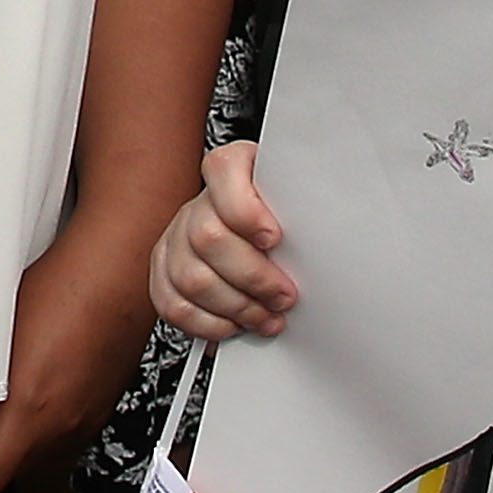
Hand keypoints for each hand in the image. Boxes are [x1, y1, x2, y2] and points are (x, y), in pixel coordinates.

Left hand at [0, 220, 160, 491]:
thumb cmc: (66, 285)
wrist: (117, 264)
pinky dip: (46, 418)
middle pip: (14, 470)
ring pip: (41, 453)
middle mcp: (66, 425)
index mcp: (34, 411)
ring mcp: (89, 416)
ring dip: (18, 434)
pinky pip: (67, 430)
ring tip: (8, 390)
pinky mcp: (104, 402)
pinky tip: (40, 377)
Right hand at [149, 142, 294, 342]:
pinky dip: (208, 323)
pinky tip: (235, 324)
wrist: (252, 226)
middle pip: (209, 238)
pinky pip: (173, 304)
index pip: (224, 172)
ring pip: (192, 278)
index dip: (247, 210)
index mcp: (231, 168)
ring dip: (236, 308)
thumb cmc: (280, 213)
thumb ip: (302, 204)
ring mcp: (178, 236)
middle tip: (284, 296)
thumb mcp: (296, 197)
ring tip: (266, 317)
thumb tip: (327, 232)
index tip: (275, 238)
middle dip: (253, 278)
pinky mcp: (165, 270)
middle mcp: (199, 202)